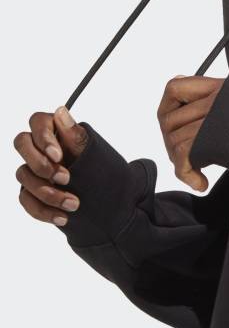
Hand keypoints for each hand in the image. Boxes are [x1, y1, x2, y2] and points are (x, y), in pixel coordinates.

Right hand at [13, 106, 88, 227]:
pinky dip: (44, 210)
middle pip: (21, 143)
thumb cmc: (100, 167)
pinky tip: (62, 216)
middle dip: (40, 163)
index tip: (58, 155)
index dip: (43, 138)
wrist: (107, 196)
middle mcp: (40, 147)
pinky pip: (26, 200)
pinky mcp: (30, 190)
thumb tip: (61, 111)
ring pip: (24, 175)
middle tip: (66, 178)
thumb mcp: (91, 151)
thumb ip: (74, 135)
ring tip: (74, 203)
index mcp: (56, 130)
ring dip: (48, 192)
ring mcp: (32, 169)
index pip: (37, 121)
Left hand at [158, 75, 225, 191]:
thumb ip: (214, 98)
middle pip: (168, 119)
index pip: (174, 87)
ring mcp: (212, 117)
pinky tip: (200, 181)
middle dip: (171, 143)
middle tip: (184, 158)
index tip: (176, 122)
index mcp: (220, 86)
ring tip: (196, 170)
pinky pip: (182, 156)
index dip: (168, 106)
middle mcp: (214, 98)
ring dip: (180, 161)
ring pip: (174, 140)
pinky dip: (186, 174)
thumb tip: (179, 98)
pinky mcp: (211, 139)